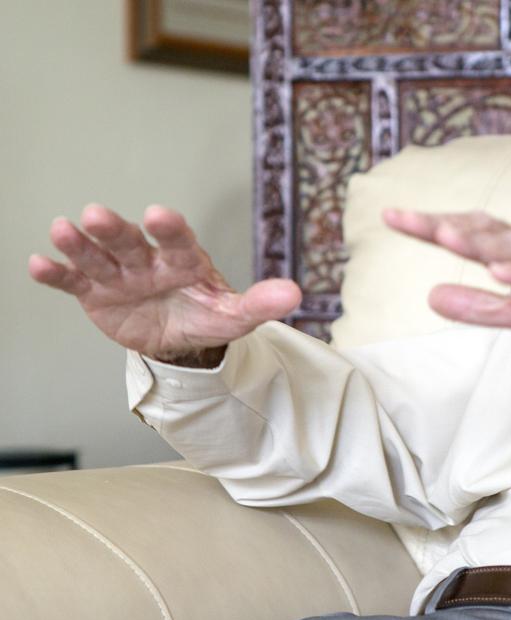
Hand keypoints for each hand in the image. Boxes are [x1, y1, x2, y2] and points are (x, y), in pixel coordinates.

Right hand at [29, 204, 300, 364]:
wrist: (177, 338)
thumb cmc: (205, 315)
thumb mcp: (234, 315)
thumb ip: (260, 304)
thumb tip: (296, 295)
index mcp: (184, 259)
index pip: (178, 241)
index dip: (169, 229)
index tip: (162, 216)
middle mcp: (147, 260)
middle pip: (129, 241)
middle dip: (115, 229)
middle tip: (97, 215)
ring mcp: (118, 274)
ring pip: (97, 255)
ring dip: (79, 243)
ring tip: (63, 229)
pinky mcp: (93, 292)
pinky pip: (72, 281)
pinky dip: (56, 274)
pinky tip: (38, 264)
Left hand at [382, 209, 510, 386]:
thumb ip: (481, 308)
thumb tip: (430, 297)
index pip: (475, 233)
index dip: (435, 225)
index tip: (393, 218)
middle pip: (488, 229)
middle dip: (444, 223)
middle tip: (401, 217)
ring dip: (480, 239)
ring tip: (441, 234)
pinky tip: (501, 271)